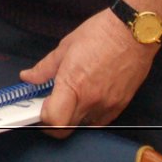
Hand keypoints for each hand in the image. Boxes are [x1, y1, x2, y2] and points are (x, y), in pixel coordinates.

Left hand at [25, 9, 156, 135]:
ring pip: (84, 126)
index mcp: (73, 84)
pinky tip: (88, 98)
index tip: (39, 108)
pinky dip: (91, 116)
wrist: (133, 32)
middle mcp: (91, 100)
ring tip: (71, 98)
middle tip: (51, 105)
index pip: (54, 120)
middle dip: (55, 121)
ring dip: (74, 118)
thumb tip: (28, 77)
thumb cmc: (99, 34)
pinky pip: (101, 121)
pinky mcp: (121, 106)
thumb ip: (45, 68)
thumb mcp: (65, 47)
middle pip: (67, 129)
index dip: (43, 118)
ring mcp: (108, 105)